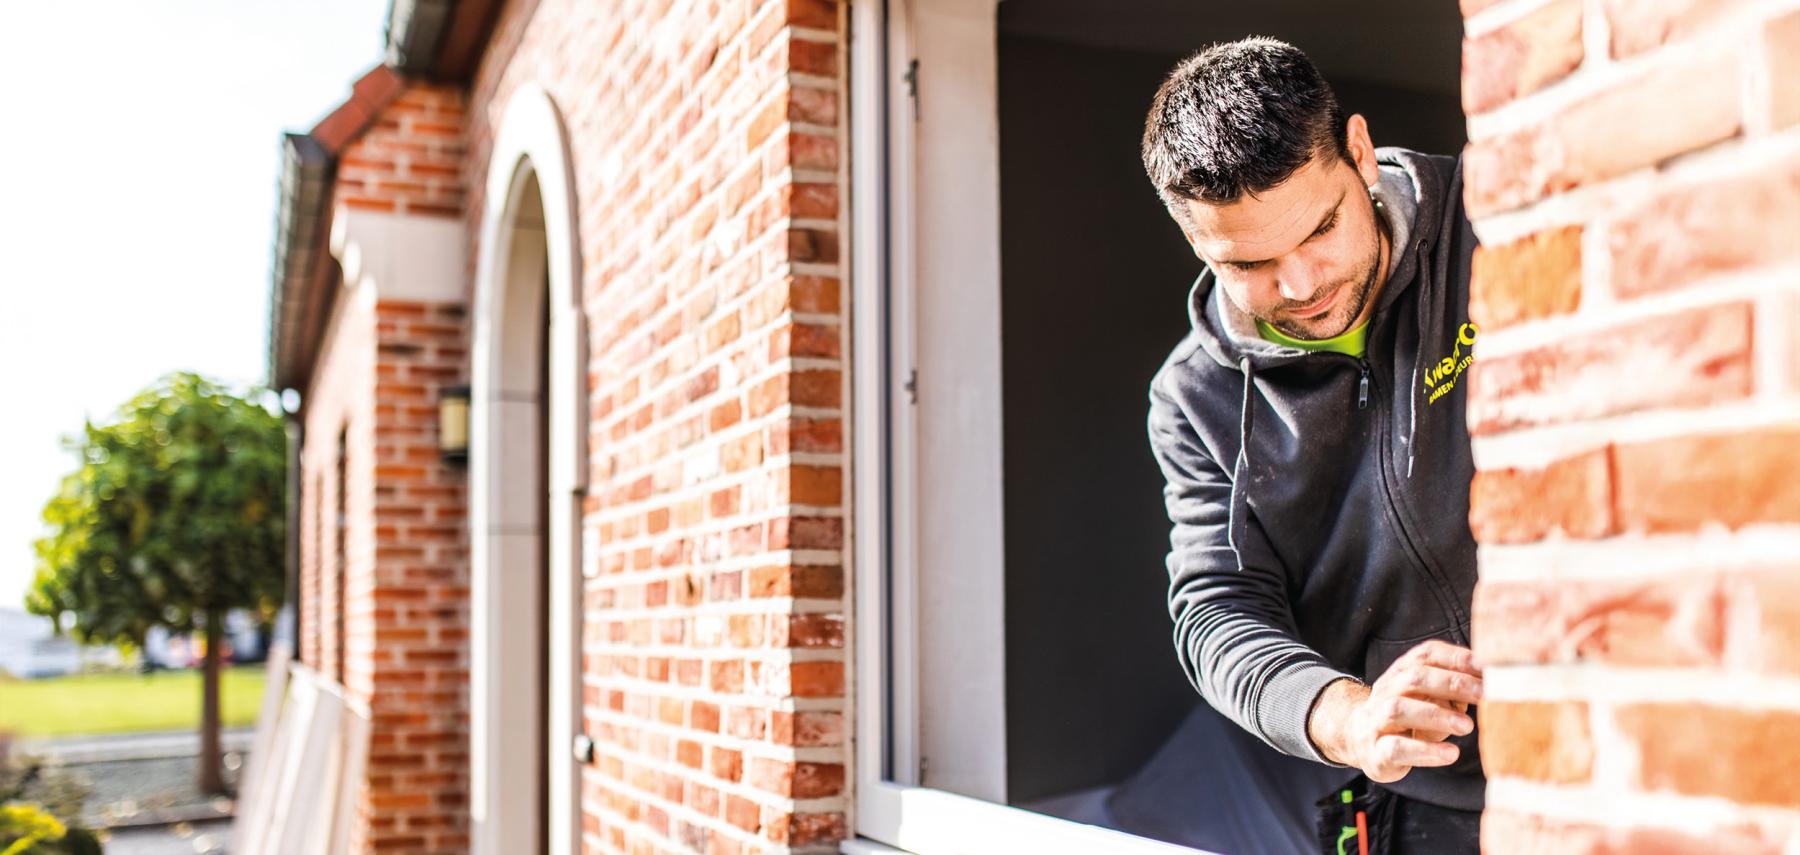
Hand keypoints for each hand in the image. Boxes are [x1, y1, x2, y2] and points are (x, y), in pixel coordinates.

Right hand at [1314, 640, 1483, 782]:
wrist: (1361, 740)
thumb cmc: (1409, 716)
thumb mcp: (1428, 697)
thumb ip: (1454, 689)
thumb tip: (1490, 686)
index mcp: (1401, 672)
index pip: (1426, 655)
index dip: (1456, 658)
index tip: (1486, 667)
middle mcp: (1386, 691)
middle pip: (1414, 678)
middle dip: (1452, 683)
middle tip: (1484, 695)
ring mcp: (1376, 720)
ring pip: (1399, 709)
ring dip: (1436, 715)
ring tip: (1467, 726)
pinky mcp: (1376, 751)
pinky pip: (1396, 747)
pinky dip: (1425, 750)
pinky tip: (1450, 754)